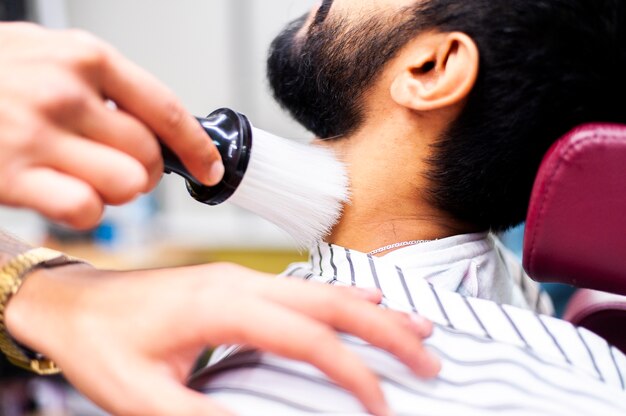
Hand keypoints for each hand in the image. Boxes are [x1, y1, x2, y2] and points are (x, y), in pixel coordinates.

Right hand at [0, 22, 222, 228]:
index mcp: (84, 58)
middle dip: (142, 174)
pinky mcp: (13, 175)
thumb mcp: (45, 55)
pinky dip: (82, 212)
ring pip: (127, 186)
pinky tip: (58, 196)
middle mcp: (65, 92)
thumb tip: (157, 127)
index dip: (196, 146)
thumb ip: (100, 84)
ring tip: (85, 181)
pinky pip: (87, 210)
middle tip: (117, 171)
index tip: (209, 168)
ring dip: (114, 194)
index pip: (165, 109)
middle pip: (148, 157)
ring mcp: (37, 133)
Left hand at [5, 262, 439, 415]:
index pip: (309, 336)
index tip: (382, 403)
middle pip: (332, 301)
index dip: (353, 370)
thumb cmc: (103, 344)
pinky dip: (343, 299)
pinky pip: (304, 288)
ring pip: (324, 288)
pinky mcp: (238, 284)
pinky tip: (362, 305)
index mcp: (224, 306)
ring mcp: (242, 279)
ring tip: (416, 325)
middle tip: (430, 354)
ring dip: (372, 310)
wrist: (74, 304)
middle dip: (387, 329)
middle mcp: (242, 283)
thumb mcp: (145, 397)